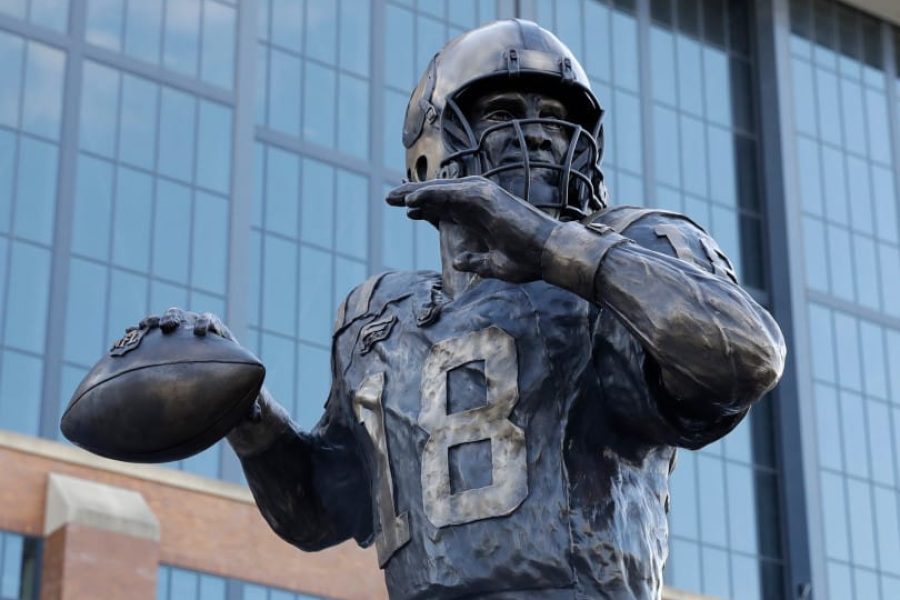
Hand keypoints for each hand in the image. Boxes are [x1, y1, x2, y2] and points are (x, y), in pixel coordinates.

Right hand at [135, 308, 261, 421]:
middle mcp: (197, 336)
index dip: (206, 323)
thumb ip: (251, 406)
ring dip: (153, 322)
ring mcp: (179, 340)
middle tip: (167, 327)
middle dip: (176, 318)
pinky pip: (149, 338)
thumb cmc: (237, 395)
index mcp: (219, 341)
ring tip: (139, 328)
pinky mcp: (164, 348)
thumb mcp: (246, 400)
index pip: (212, 322)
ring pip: (164, 325)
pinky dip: (138, 337)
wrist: (221, 393)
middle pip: (186, 317)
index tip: (200, 332)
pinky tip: (123, 340)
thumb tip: (254, 419)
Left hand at [386, 176, 556, 281]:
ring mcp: (482, 197)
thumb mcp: (493, 265)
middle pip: (439, 196)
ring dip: (416, 193)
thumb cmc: (525, 260)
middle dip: (414, 196)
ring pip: (441, 191)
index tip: (405, 210)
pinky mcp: (484, 196)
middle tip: (389, 199)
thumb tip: (458, 261)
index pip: (446, 208)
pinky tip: (411, 200)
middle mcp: (479, 203)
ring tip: (393, 197)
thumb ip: (475, 262)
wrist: (547, 255)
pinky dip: (429, 195)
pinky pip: (449, 193)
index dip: (425, 208)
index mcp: (480, 217)